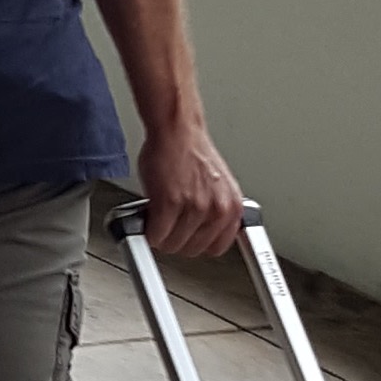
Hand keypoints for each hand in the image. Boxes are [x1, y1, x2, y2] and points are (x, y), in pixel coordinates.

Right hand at [136, 108, 245, 263]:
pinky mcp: (170, 203)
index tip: (188, 241)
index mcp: (232, 208)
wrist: (177, 130)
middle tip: (168, 225)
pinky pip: (155, 235)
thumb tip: (201, 234)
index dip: (197, 244)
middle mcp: (217, 209)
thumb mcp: (216, 188)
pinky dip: (147, 231)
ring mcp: (195, 207)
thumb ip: (213, 213)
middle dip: (176, 240)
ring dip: (160, 235)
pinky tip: (148, 219)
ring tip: (158, 218)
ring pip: (172, 245)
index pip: (217, 248)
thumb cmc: (191, 152)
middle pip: (192, 250)